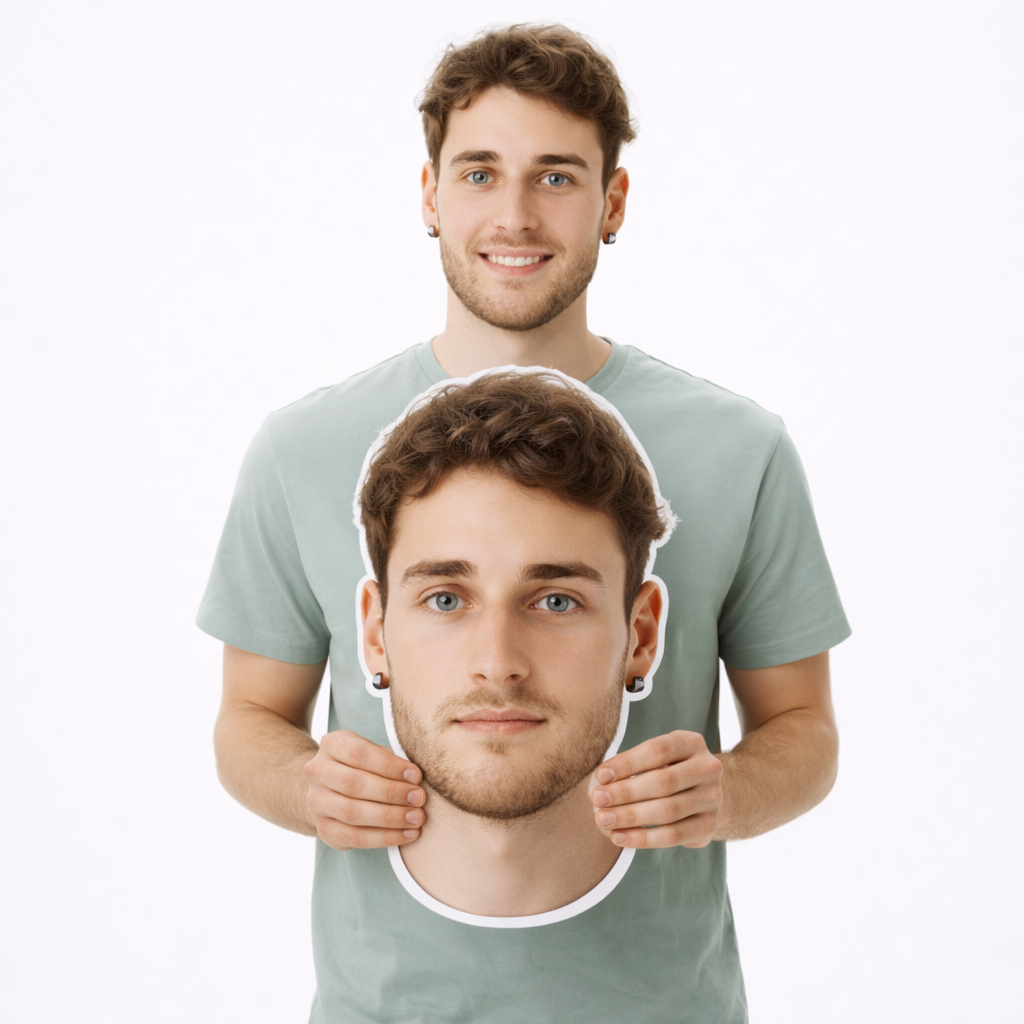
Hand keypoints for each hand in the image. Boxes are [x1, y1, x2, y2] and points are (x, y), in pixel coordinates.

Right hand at [303, 730, 426, 850]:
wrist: (333, 786)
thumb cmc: (366, 765)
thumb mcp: (375, 752)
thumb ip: (392, 760)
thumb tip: (417, 779)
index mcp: (332, 745)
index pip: (359, 754)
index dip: (389, 766)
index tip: (416, 776)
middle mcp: (317, 772)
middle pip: (354, 784)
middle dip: (391, 792)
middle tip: (419, 798)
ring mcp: (316, 802)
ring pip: (352, 813)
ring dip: (389, 817)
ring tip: (416, 818)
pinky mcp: (324, 829)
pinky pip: (354, 837)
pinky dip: (384, 838)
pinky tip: (406, 834)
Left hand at [589, 730, 723, 848]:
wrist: (705, 794)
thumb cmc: (669, 770)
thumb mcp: (657, 757)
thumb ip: (632, 765)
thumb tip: (600, 782)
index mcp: (692, 743)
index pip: (657, 750)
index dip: (627, 763)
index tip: (600, 775)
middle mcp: (708, 768)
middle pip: (663, 782)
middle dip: (625, 792)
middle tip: (597, 799)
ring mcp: (712, 799)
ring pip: (668, 810)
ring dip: (630, 816)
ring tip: (603, 820)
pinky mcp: (709, 826)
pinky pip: (673, 836)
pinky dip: (642, 838)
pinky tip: (619, 836)